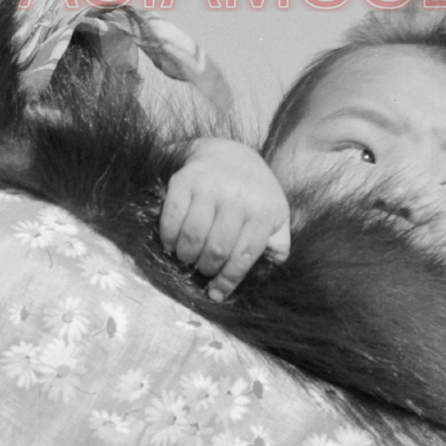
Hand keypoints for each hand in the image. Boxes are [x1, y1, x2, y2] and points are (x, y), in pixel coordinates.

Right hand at [159, 138, 291, 299]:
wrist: (228, 152)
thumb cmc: (254, 191)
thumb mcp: (276, 215)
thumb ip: (277, 243)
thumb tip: (270, 269)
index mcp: (263, 211)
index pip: (243, 257)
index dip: (227, 281)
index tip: (216, 294)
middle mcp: (237, 199)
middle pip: (215, 251)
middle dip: (205, 269)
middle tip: (202, 269)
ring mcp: (209, 188)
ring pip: (191, 238)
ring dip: (186, 256)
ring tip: (187, 257)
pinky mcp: (184, 181)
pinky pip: (171, 220)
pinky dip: (168, 238)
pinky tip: (171, 243)